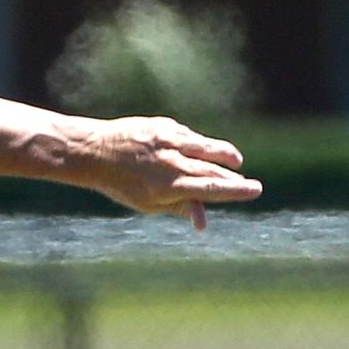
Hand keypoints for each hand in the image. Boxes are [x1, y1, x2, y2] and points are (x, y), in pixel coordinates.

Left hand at [83, 116, 262, 229]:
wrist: (93, 152)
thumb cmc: (120, 183)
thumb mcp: (147, 203)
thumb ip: (178, 207)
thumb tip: (202, 222)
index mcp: (169, 186)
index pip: (212, 188)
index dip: (236, 189)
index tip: (255, 189)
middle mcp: (172, 163)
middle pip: (213, 169)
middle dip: (232, 176)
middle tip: (247, 182)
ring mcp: (170, 141)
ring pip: (208, 147)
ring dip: (225, 154)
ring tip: (236, 161)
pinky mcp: (165, 126)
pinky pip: (189, 137)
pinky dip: (197, 145)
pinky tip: (202, 149)